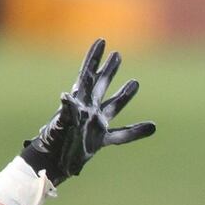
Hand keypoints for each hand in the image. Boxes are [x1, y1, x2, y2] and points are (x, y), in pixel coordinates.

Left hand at [21, 38, 155, 185]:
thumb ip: (66, 112)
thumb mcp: (60, 125)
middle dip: (109, 70)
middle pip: (102, 85)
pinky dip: (136, 131)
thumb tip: (66, 96)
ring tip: (134, 82)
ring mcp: (96, 123)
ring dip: (124, 95)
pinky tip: (151, 127)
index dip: (95, 58)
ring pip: (114, 106)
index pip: (89, 75)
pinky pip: (122, 134)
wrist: (53, 162)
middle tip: (117, 55)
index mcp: (79, 101)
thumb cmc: (53, 143)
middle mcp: (89, 109)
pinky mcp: (100, 139)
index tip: (102, 41)